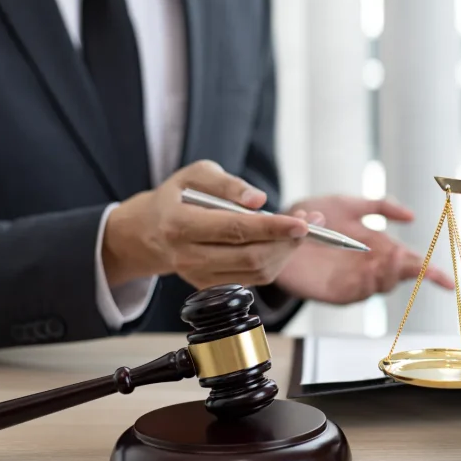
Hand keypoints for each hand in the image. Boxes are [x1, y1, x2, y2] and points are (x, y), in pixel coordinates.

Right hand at [103, 160, 315, 289]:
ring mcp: (199, 276)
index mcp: (179, 225)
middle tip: (311, 221)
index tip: (302, 221)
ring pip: (257, 270)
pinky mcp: (211, 286)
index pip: (235, 230)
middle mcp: (188, 256)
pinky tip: (282, 241)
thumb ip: (227, 183)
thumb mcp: (196, 174)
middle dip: (287, 241)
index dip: (272, 227)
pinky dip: (276, 260)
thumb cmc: (177, 197)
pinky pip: (254, 278)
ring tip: (301, 228)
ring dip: (286, 251)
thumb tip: (259, 200)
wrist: (150, 232)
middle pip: (250, 255)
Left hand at [274, 195, 453, 304]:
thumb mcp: (348, 203)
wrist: (277, 230)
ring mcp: (354, 281)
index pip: (412, 262)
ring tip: (391, 258)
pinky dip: (368, 285)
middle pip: (400, 275)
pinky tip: (372, 271)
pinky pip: (357, 293)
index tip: (449, 283)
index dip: (432, 274)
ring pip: (382, 285)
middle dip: (408, 269)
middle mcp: (371, 267)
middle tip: (407, 257)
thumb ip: (379, 206)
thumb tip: (412, 215)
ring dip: (389, 274)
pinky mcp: (335, 292)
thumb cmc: (312, 216)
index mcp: (379, 247)